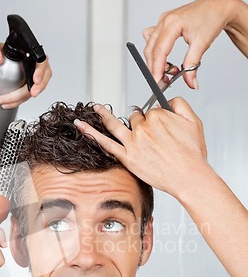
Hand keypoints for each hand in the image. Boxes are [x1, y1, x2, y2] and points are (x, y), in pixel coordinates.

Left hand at [0, 40, 51, 107]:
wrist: (1, 61)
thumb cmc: (2, 53)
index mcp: (31, 54)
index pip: (42, 62)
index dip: (41, 72)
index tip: (35, 80)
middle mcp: (36, 66)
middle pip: (42, 79)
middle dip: (36, 89)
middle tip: (30, 94)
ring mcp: (34, 78)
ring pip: (35, 90)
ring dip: (23, 98)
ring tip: (10, 102)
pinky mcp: (30, 88)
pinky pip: (27, 96)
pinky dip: (18, 101)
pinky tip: (8, 103)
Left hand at [74, 99, 206, 199]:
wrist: (189, 177)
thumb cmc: (192, 154)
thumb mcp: (194, 121)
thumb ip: (180, 104)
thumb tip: (168, 100)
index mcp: (158, 116)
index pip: (151, 111)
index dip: (156, 119)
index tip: (161, 129)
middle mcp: (143, 128)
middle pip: (135, 118)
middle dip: (139, 123)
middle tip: (150, 137)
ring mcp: (133, 142)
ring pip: (116, 124)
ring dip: (103, 114)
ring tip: (96, 108)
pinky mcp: (127, 157)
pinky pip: (105, 143)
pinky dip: (92, 133)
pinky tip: (82, 125)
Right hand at [143, 0, 236, 87]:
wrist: (218, 7)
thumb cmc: (211, 18)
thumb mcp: (202, 44)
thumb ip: (192, 66)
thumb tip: (190, 82)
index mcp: (172, 23)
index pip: (159, 51)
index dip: (156, 69)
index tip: (158, 83)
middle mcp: (164, 21)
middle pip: (151, 51)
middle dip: (156, 68)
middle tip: (166, 81)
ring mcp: (162, 22)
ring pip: (150, 47)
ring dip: (157, 62)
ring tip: (172, 69)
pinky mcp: (163, 25)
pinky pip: (153, 42)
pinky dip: (157, 54)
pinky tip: (167, 59)